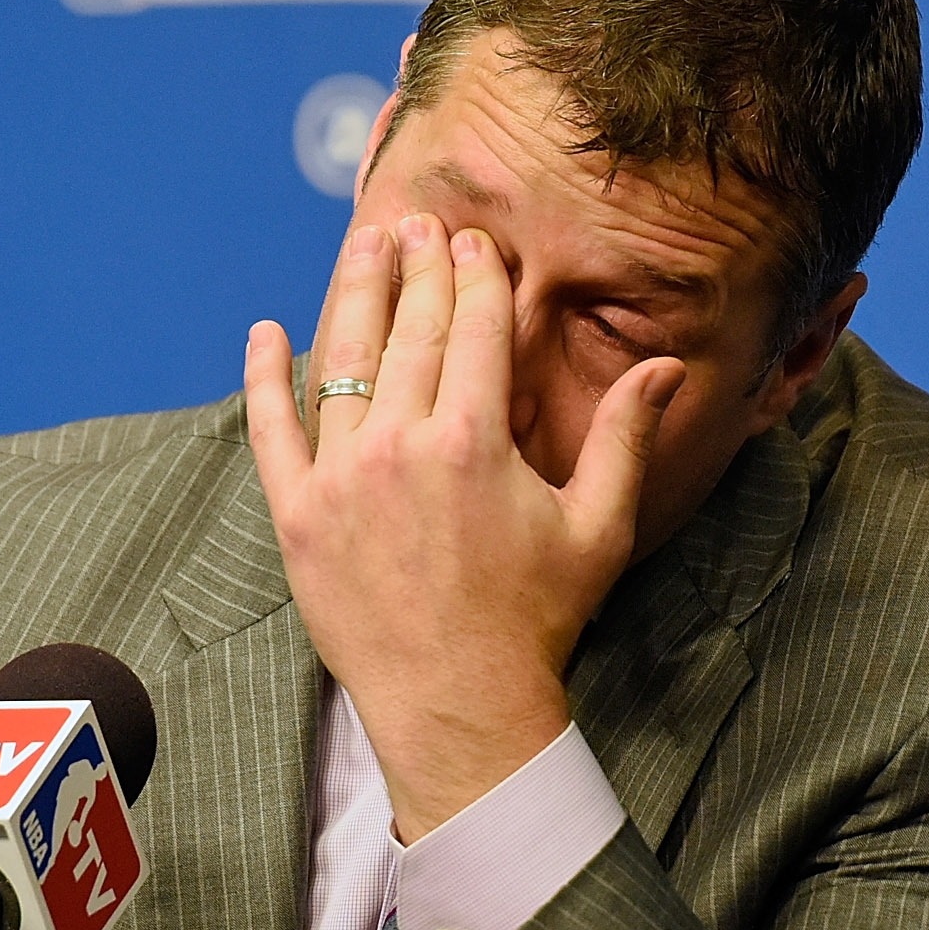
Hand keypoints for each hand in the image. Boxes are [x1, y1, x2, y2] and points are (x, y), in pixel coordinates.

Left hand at [243, 213, 681, 840]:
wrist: (458, 705)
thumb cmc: (535, 620)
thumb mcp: (597, 528)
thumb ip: (625, 439)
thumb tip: (664, 367)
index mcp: (474, 441)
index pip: (476, 330)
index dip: (477, 277)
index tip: (475, 243)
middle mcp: (400, 446)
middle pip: (410, 331)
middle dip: (418, 269)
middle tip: (418, 224)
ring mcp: (340, 479)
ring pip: (341, 362)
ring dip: (351, 296)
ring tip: (362, 249)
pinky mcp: (296, 516)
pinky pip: (270, 431)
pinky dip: (264, 378)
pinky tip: (264, 332)